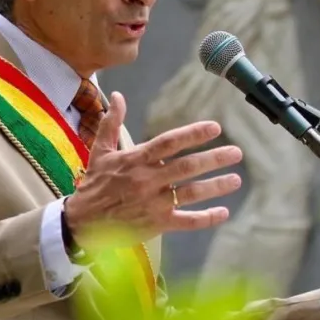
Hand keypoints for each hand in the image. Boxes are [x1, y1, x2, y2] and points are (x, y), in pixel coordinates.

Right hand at [64, 91, 242, 240]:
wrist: (83, 221)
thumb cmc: (95, 183)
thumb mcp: (100, 151)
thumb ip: (111, 123)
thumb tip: (117, 95)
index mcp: (135, 160)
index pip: (168, 143)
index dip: (192, 134)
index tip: (215, 127)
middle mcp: (146, 180)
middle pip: (186, 167)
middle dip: (213, 159)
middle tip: (237, 152)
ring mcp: (153, 203)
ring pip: (190, 193)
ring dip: (216, 186)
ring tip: (236, 179)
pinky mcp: (156, 224)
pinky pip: (186, 221)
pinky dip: (206, 218)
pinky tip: (223, 212)